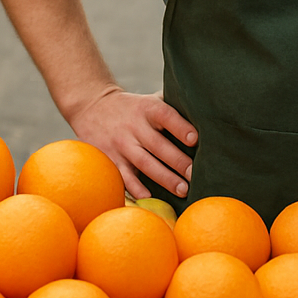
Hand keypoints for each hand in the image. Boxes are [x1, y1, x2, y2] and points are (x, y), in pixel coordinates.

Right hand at [68, 87, 196, 199]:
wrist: (91, 106)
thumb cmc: (133, 107)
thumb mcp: (149, 100)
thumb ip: (172, 105)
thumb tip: (205, 113)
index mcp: (147, 108)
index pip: (166, 115)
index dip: (180, 127)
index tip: (196, 139)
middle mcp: (133, 126)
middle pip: (158, 145)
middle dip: (179, 161)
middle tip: (196, 175)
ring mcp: (120, 144)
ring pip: (144, 163)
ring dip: (165, 178)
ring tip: (183, 190)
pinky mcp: (110, 159)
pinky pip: (124, 176)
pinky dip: (136, 188)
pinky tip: (150, 197)